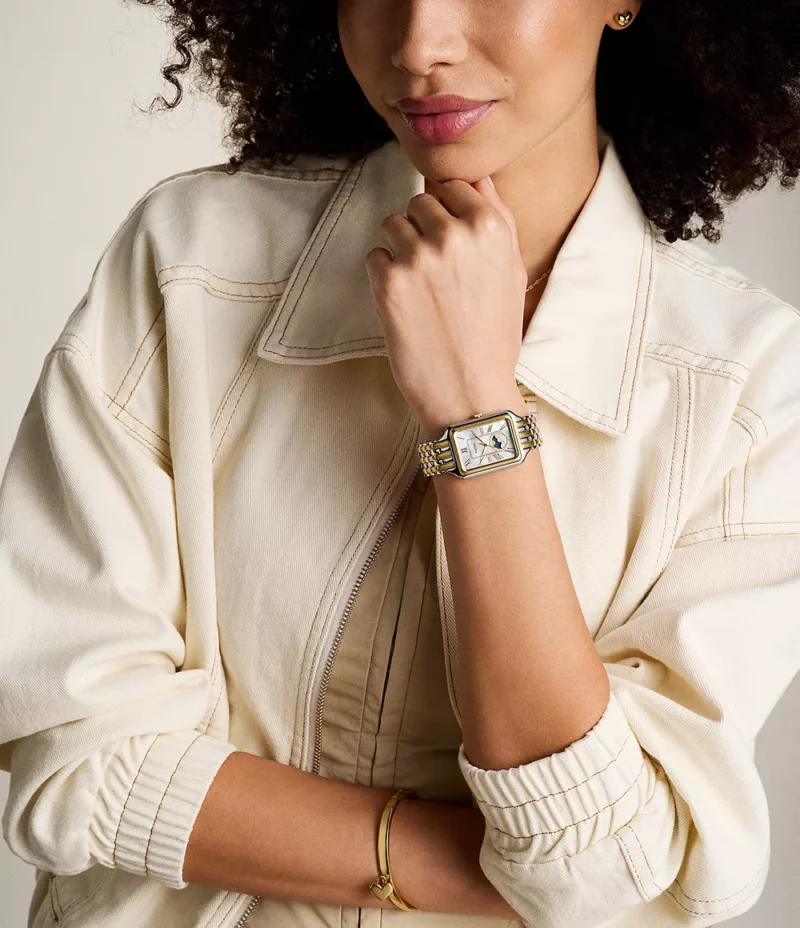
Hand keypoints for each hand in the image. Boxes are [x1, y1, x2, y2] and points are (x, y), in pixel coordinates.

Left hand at [364, 174, 527, 432]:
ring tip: (420, 289)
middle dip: (423, 229)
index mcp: (490, 227)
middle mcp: (453, 235)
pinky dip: (383, 276)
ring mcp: (417, 257)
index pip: (452, 185)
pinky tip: (406, 305)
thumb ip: (498, 220)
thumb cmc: (494, 338)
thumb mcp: (512, 274)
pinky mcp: (387, 282)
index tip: (451, 243)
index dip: (449, 213)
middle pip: (419, 202)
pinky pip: (374, 256)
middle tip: (435, 273)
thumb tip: (478, 178)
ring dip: (400, 249)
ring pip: (392, 224)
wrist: (469, 394)